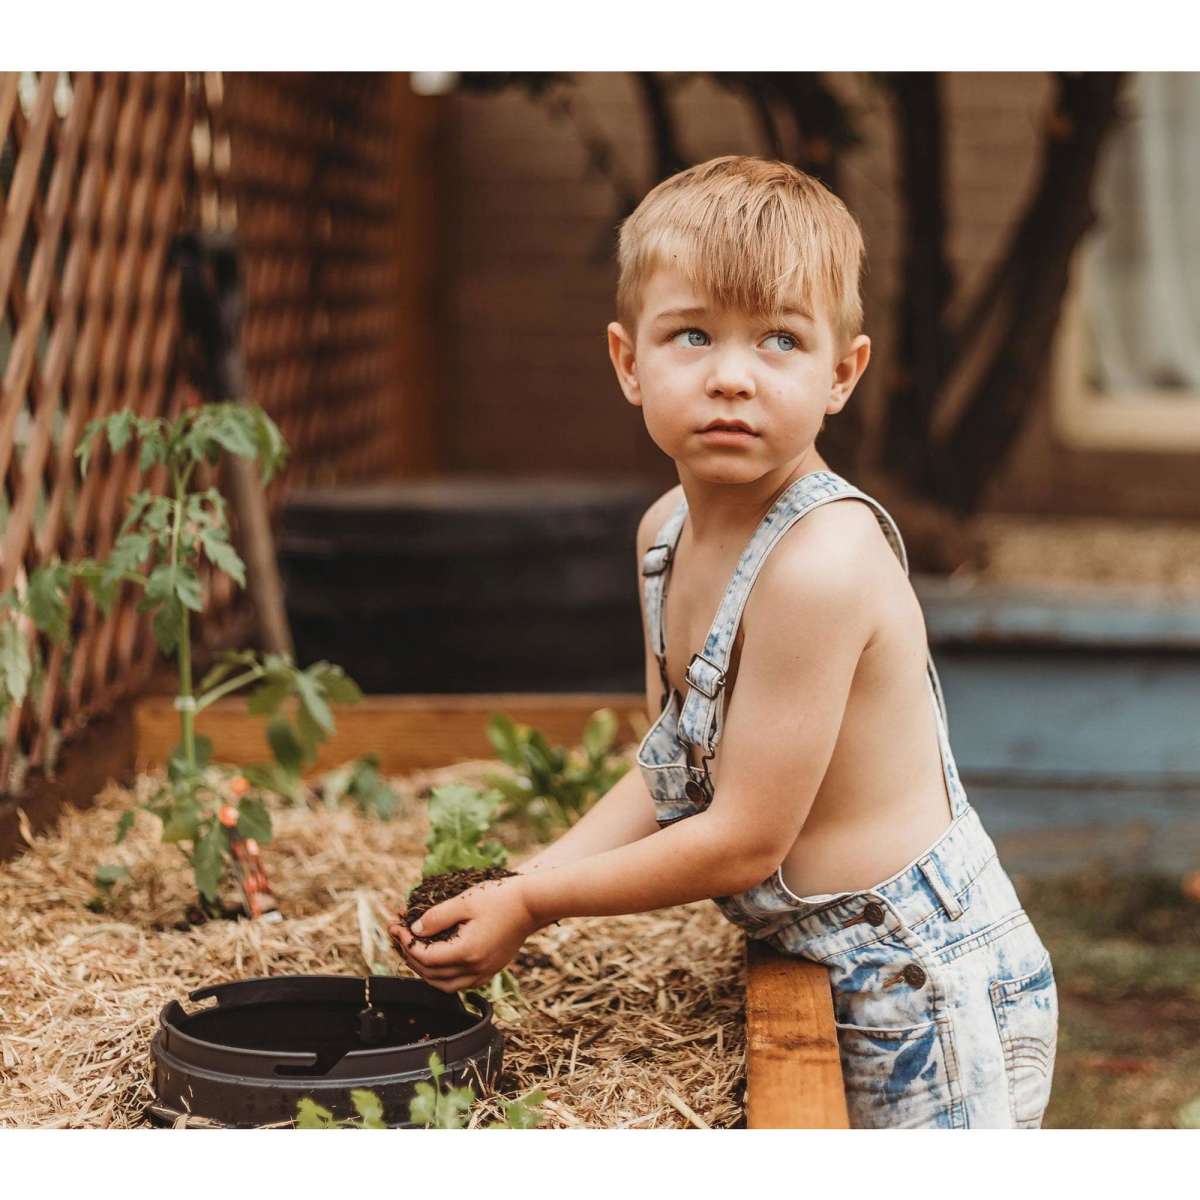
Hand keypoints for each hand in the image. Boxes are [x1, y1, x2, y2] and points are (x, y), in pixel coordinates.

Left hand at [388, 875, 539, 993]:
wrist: (532, 904)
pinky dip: (443, 976)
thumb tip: (415, 931)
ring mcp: (485, 972)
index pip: (426, 957)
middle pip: (431, 974)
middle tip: (399, 937)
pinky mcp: (491, 970)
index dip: (406, 944)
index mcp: (467, 952)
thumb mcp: (464, 901)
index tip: (396, 927)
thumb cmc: (500, 898)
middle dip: (409, 956)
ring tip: (412, 951)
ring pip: (444, 985)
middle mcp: (475, 968)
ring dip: (424, 971)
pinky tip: (437, 960)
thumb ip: (437, 917)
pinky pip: (460, 983)